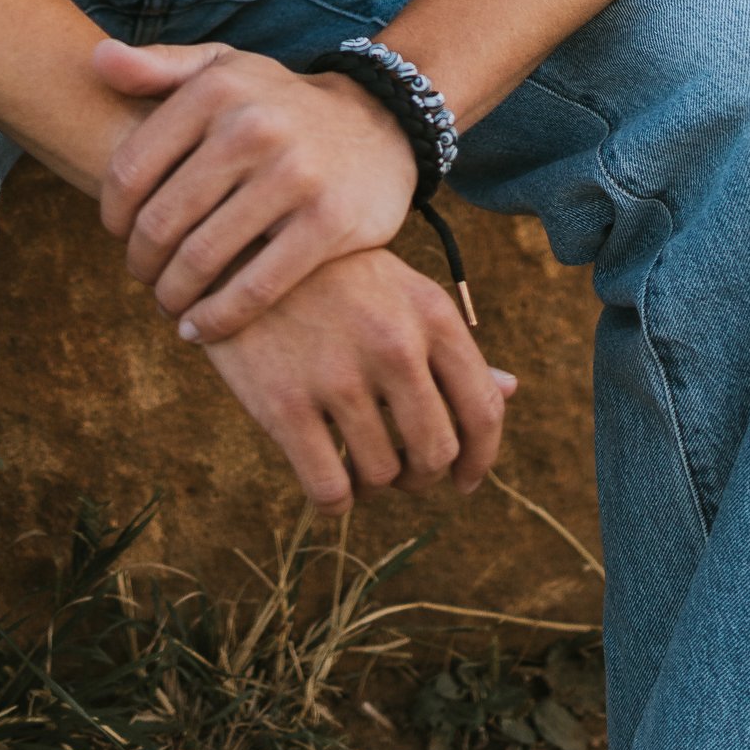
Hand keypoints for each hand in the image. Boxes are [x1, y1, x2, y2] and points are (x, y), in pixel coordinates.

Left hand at [95, 39, 420, 337]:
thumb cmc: (279, 104)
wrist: (379, 124)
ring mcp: (292, 176)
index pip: (130, 169)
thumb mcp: (225, 69)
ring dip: (172, 295)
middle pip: (161, 221)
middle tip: (144, 277)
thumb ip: (159, 66)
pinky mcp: (326, 224)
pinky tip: (200, 329)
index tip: (119, 235)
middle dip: (140, 263)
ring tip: (170, 303)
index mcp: (215, 90)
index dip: (112, 215)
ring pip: (203, 259)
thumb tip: (95, 60)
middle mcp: (252, 128)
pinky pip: (255, 287)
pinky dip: (217, 319)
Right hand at [199, 244, 514, 510]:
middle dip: (423, 476)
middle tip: (401, 470)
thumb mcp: (398, 290)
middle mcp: (394, 346)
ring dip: (375, 486)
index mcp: (431, 314)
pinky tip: (327, 484)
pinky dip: (336, 502)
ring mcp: (338, 375)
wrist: (236, 247)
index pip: (484, 411)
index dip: (481, 459)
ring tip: (356, 465)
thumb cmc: (330, 274)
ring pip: (384, 477)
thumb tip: (512, 391)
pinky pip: (331, 491)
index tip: (464, 480)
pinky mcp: (284, 404)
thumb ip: (449, 345)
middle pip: (437, 454)